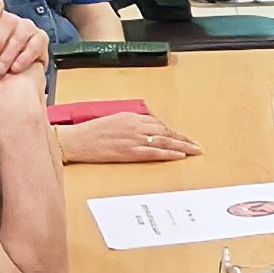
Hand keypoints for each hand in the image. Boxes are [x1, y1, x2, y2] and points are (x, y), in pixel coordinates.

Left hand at [0, 14, 51, 84]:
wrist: (10, 100)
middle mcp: (10, 22)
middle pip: (8, 19)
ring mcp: (27, 29)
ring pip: (22, 30)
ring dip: (10, 51)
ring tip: (0, 69)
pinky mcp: (40, 40)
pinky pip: (36, 41)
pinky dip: (25, 56)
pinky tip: (15, 68)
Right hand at [56, 110, 195, 163]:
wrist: (77, 140)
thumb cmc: (91, 132)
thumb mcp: (113, 120)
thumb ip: (130, 124)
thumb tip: (143, 130)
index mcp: (131, 116)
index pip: (158, 123)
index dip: (172, 132)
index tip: (182, 137)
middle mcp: (135, 125)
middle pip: (165, 131)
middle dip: (183, 138)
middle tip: (196, 145)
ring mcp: (134, 138)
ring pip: (164, 141)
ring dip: (182, 146)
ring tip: (194, 150)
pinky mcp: (130, 151)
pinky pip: (155, 152)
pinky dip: (169, 153)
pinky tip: (180, 156)